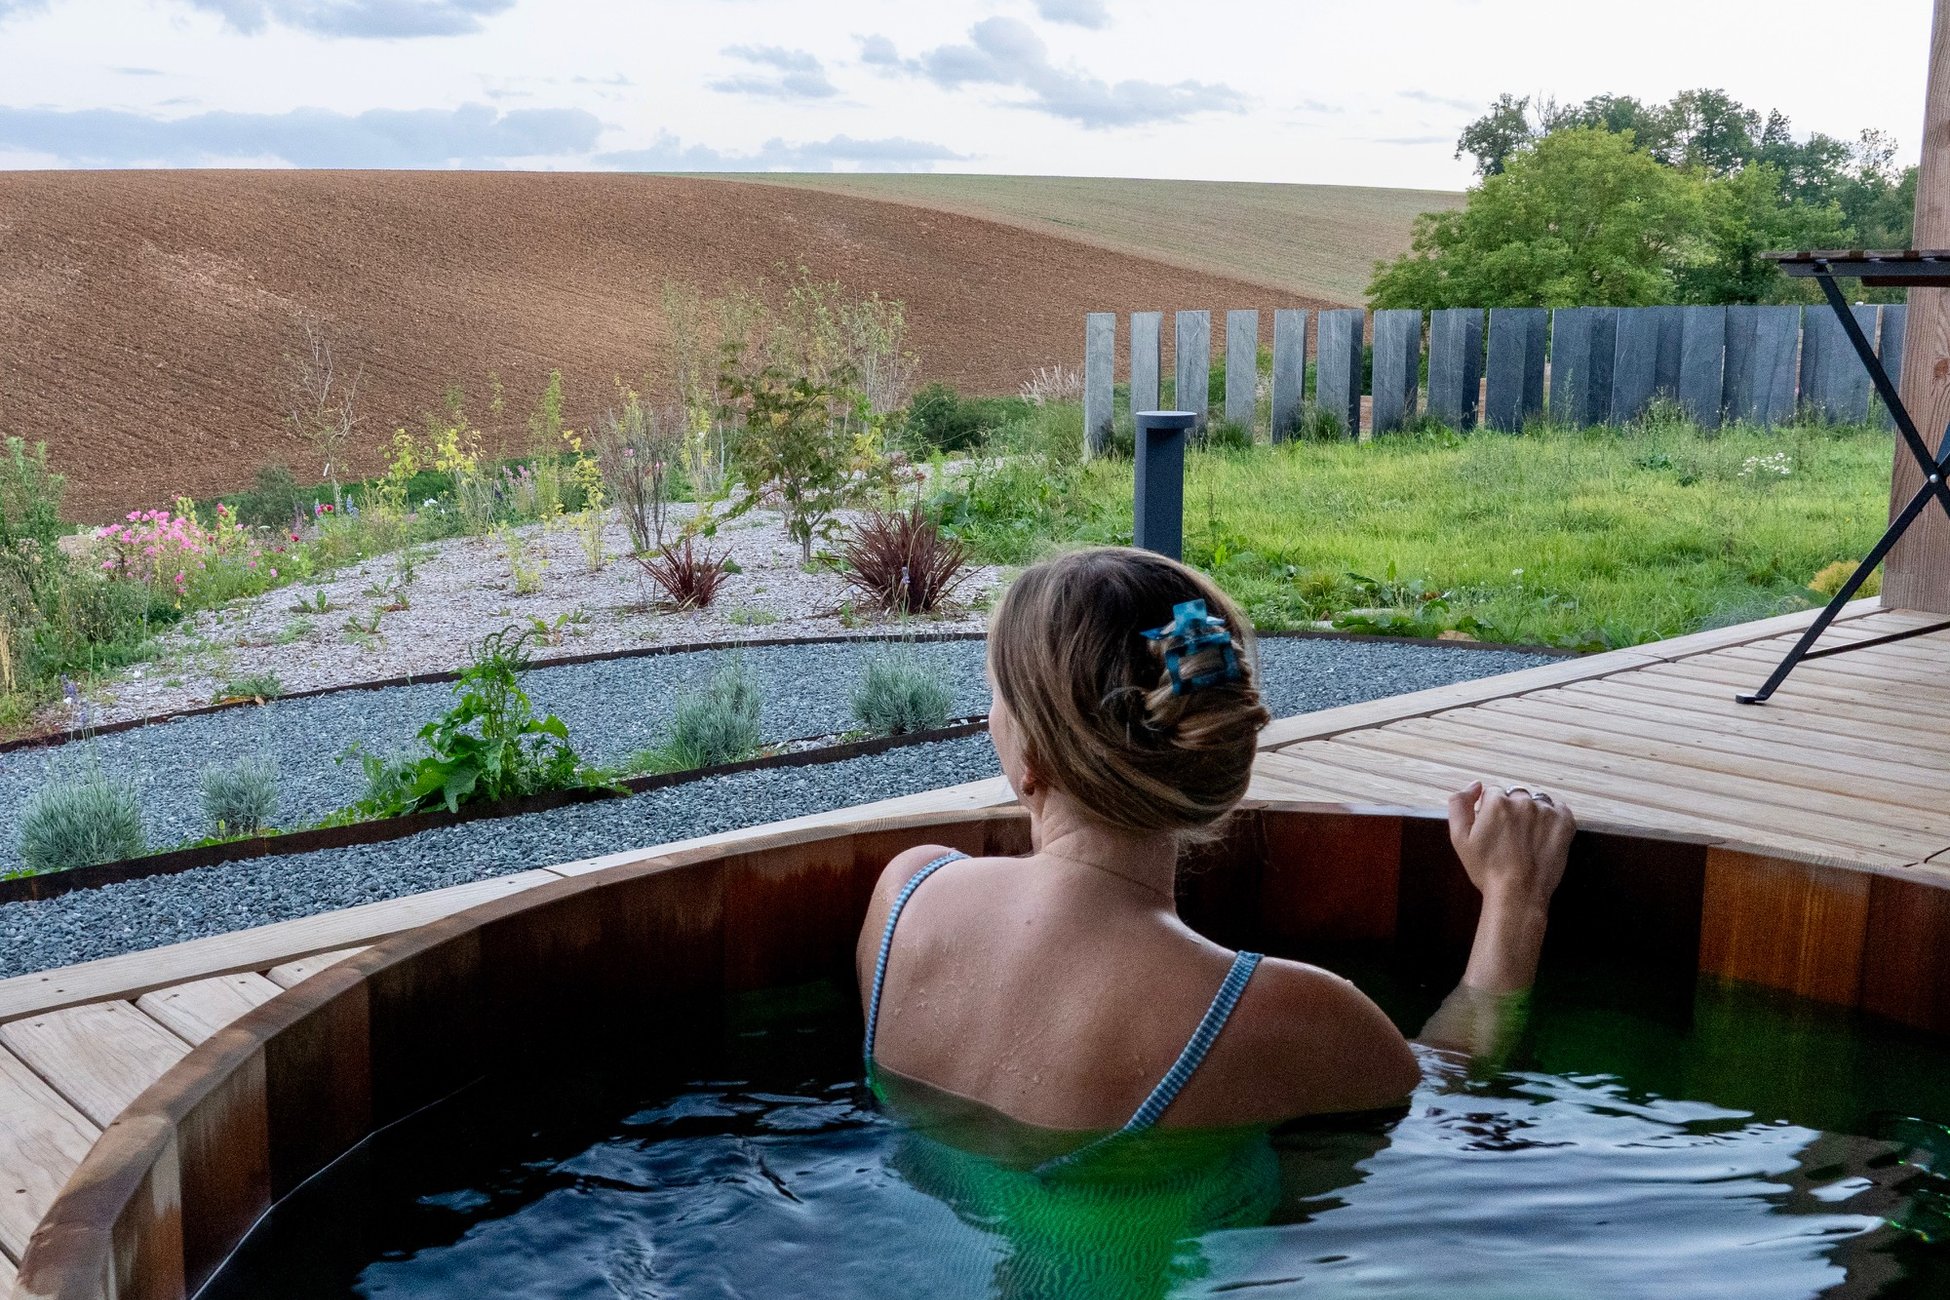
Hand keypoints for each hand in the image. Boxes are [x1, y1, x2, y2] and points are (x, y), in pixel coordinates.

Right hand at [1446, 781, 1575, 911]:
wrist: (1518, 894)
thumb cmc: (1487, 869)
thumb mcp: (1460, 838)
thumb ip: (1459, 804)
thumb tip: (1475, 785)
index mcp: (1496, 802)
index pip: (1493, 793)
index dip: (1491, 811)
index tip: (1494, 829)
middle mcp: (1523, 802)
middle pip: (1516, 795)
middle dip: (1512, 810)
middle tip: (1511, 836)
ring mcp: (1546, 811)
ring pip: (1537, 801)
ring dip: (1532, 813)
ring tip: (1528, 837)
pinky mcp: (1564, 822)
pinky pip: (1559, 808)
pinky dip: (1553, 817)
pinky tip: (1544, 834)